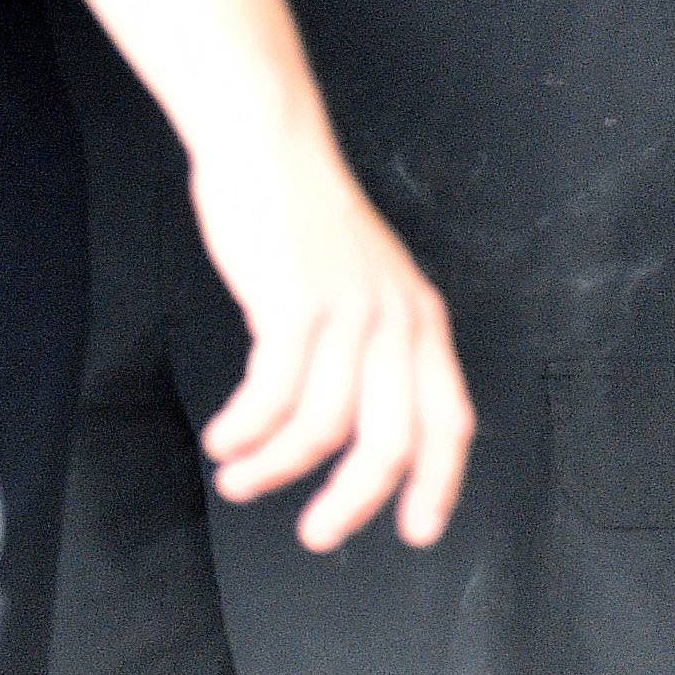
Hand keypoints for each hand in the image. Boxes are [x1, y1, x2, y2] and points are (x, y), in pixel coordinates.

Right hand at [189, 92, 473, 552]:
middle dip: (350, 502)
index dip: (438, 485)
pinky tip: (224, 437)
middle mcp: (395, 320)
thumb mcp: (364, 278)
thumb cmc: (301, 210)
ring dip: (274, 467)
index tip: (417, 529)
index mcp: (421, 318)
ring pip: (320, 428)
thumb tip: (352, 421)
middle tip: (316, 533)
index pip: (449, 421)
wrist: (265, 141)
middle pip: (390, 443)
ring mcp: (348, 313)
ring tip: (239, 478)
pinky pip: (271, 396)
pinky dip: (245, 430)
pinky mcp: (293, 306)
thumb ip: (372, 342)